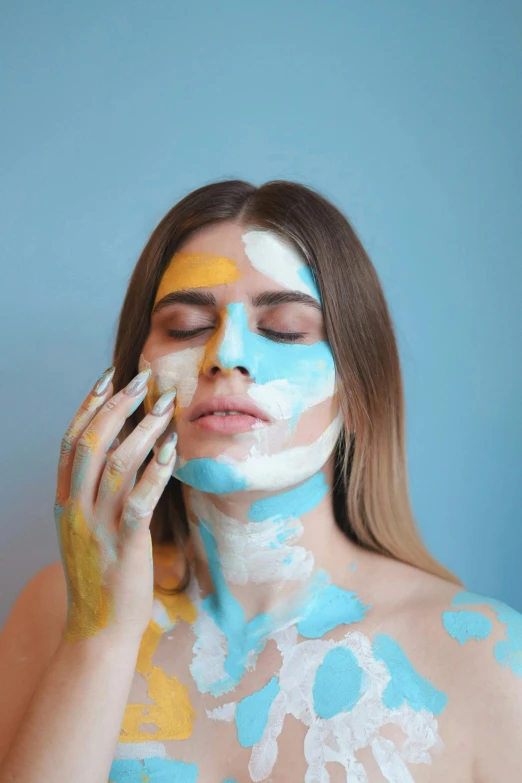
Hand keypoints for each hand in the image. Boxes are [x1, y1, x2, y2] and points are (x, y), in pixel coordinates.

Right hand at [54, 366, 176, 643]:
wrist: (99, 628)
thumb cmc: (100, 575)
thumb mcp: (85, 529)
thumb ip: (93, 493)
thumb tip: (120, 450)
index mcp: (64, 502)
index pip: (71, 441)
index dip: (90, 405)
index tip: (109, 376)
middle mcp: (75, 509)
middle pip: (90, 444)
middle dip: (117, 406)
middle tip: (144, 380)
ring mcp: (97, 527)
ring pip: (115, 464)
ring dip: (143, 431)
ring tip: (166, 408)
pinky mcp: (125, 545)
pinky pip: (139, 499)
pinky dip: (156, 472)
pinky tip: (172, 451)